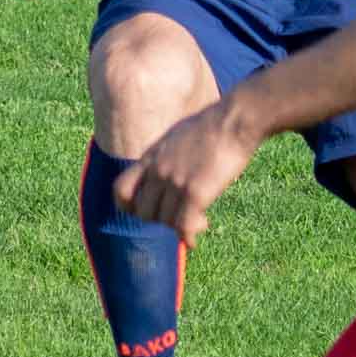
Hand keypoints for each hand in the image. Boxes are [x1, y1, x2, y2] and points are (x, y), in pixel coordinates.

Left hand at [119, 100, 260, 243]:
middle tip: (179, 215)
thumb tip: (168, 170)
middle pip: (144, 212)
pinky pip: (184, 226)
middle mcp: (158, 171)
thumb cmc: (213, 125)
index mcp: (150, 157)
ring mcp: (175, 182)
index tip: (144, 210)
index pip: (121, 189)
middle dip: (160, 219)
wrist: (234, 119)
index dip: (129, 206)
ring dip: (180, 226)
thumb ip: (166, 156)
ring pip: (165, 222)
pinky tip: (196, 236)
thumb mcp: (176, 136)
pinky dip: (189, 236)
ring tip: (198, 221)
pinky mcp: (195, 192)